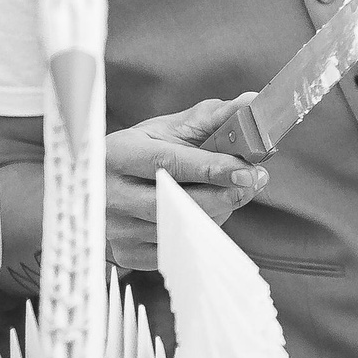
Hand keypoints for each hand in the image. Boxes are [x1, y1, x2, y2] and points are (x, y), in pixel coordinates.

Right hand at [104, 96, 270, 270]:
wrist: (103, 186)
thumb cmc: (142, 152)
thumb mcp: (168, 129)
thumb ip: (211, 118)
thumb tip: (251, 103)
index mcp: (117, 154)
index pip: (168, 163)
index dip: (211, 168)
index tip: (247, 170)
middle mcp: (110, 194)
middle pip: (177, 203)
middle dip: (224, 194)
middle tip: (254, 181)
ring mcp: (116, 228)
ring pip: (181, 229)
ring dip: (216, 213)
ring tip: (226, 193)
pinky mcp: (126, 254)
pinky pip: (178, 250)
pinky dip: (200, 234)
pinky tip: (205, 215)